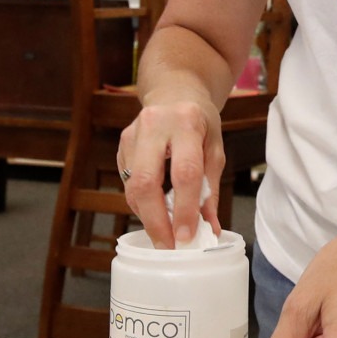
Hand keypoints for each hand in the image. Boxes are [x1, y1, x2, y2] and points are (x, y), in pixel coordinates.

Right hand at [118, 92, 222, 247]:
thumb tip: (210, 228)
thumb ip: (210, 189)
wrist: (173, 92)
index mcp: (186, 123)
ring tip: (165, 232)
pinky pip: (128, 182)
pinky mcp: (122, 144)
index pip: (184, 173)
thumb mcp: (214, 149)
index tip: (187, 236)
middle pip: (146, 183)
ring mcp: (133, 134)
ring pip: (133, 186)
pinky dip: (142, 202)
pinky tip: (155, 209)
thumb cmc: (199, 122)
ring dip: (148, 215)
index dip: (184, 209)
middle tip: (167, 246)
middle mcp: (154, 125)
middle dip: (156, 221)